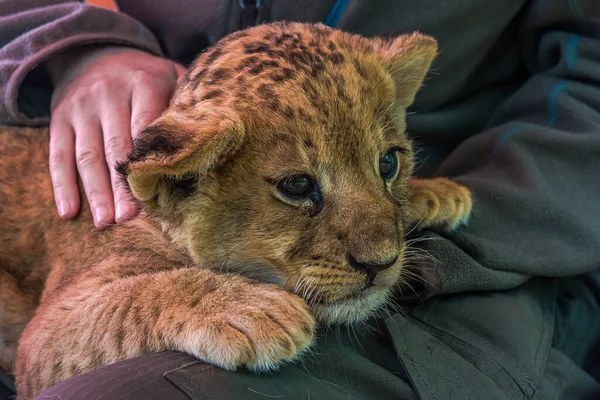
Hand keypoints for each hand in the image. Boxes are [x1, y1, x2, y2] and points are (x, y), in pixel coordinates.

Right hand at [47, 46, 185, 228]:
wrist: (97, 51)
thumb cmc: (148, 77)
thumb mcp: (173, 78)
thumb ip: (186, 107)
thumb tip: (209, 145)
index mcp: (144, 84)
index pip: (146, 127)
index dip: (149, 162)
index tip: (157, 194)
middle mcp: (108, 94)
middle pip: (115, 146)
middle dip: (121, 185)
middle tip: (129, 218)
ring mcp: (81, 107)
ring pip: (87, 155)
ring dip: (95, 192)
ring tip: (106, 222)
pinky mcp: (60, 119)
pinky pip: (58, 155)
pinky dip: (62, 185)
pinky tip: (69, 212)